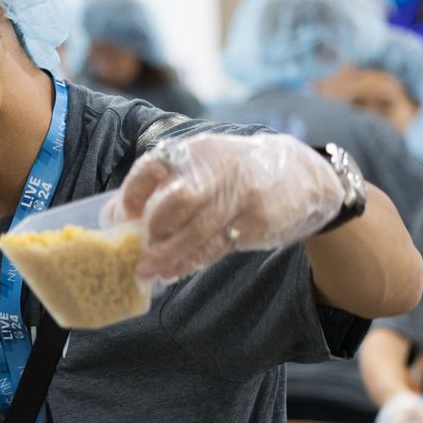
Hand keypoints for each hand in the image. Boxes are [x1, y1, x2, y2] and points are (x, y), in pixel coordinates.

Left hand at [116, 133, 343, 282]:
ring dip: (168, 255)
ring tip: (147, 270)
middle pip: (178, 201)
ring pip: (197, 231)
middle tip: (136, 248)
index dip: (132, 193)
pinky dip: (190, 262)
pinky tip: (173, 271)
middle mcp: (219, 169)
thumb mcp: (204, 163)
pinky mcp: (257, 222)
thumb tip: (119, 215)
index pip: (154, 166)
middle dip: (153, 228)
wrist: (303, 175)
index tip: (121, 217)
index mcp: (197, 151)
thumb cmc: (237, 173)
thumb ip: (164, 183)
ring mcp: (241, 196)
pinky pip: (216, 247)